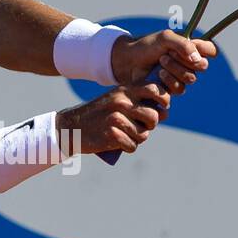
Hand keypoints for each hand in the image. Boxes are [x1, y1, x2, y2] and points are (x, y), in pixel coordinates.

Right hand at [56, 82, 172, 154]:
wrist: (71, 127)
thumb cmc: (99, 115)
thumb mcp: (116, 101)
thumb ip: (139, 104)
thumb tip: (166, 113)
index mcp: (124, 91)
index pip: (155, 89)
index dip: (164, 100)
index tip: (162, 108)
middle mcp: (121, 102)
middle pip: (154, 117)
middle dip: (150, 126)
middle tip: (139, 127)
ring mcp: (116, 119)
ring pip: (144, 135)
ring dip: (137, 139)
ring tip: (124, 135)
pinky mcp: (112, 136)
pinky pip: (132, 146)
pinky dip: (127, 148)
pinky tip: (117, 143)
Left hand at [110, 29, 217, 91]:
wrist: (127, 61)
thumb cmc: (145, 46)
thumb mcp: (164, 38)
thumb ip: (183, 44)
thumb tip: (198, 59)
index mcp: (190, 47)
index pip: (210, 50)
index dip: (208, 51)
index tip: (197, 49)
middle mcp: (188, 62)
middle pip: (202, 66)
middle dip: (184, 61)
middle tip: (167, 55)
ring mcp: (181, 76)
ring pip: (191, 79)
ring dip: (175, 70)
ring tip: (160, 63)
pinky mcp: (172, 89)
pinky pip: (180, 89)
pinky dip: (169, 81)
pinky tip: (158, 75)